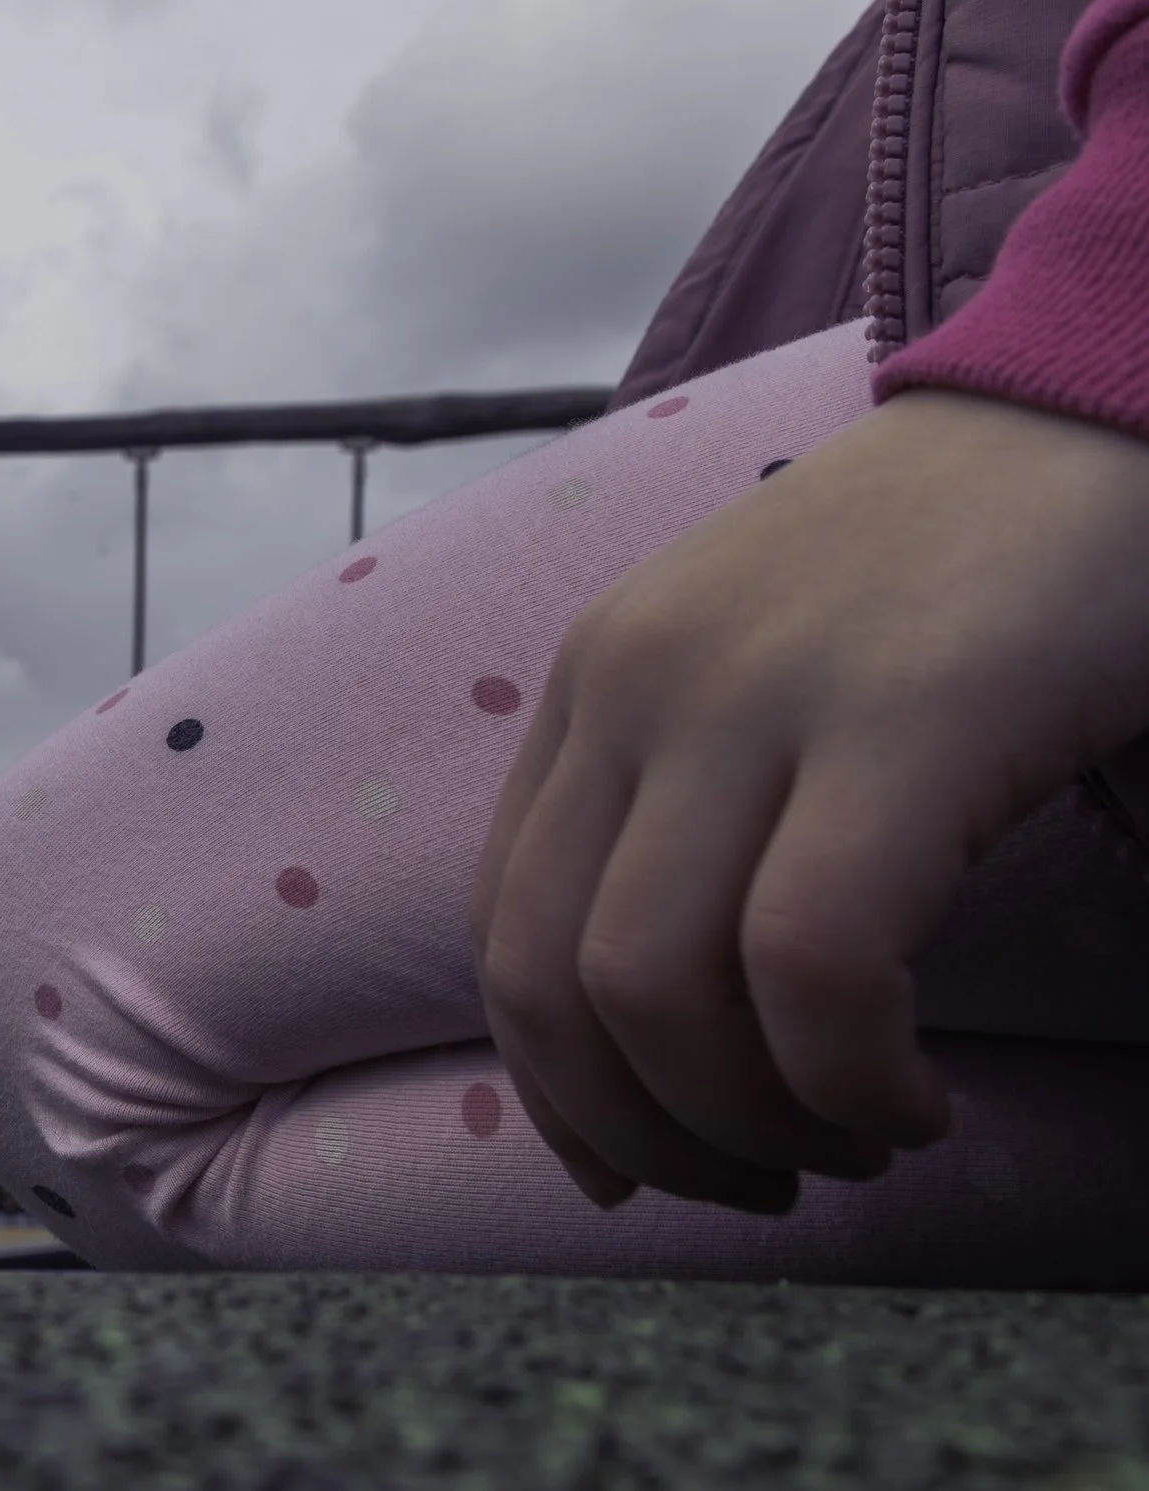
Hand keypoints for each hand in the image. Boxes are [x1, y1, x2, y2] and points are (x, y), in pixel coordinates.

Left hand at [470, 385, 1148, 1211]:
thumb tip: (639, 1042)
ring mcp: (756, 693)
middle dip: (643, 1134)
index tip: (632, 1173)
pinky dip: (851, 1076)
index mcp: (596, 683)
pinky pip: (813, 962)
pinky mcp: (901, 717)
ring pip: (657, 990)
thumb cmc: (945, 576)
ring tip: (858, 1137)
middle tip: (761, 1185)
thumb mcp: (758, 679)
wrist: (1101, 406)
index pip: (503, 932)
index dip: (552, 1089)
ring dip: (752, 1124)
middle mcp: (639, 683)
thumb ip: (681, 819)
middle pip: (552, 983)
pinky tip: (916, 1096)